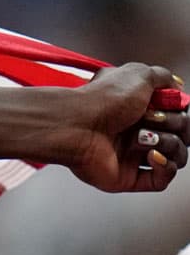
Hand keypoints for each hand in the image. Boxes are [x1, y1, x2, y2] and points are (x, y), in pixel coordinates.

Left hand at [57, 63, 186, 192]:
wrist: (76, 124)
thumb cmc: (102, 100)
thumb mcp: (138, 74)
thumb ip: (162, 77)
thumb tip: (176, 86)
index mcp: (140, 109)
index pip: (180, 115)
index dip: (181, 112)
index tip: (172, 105)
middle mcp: (137, 130)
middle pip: (182, 135)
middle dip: (173, 124)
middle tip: (149, 118)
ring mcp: (133, 155)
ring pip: (177, 156)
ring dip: (167, 143)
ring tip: (142, 137)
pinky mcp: (129, 177)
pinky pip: (162, 179)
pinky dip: (164, 167)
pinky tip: (151, 155)